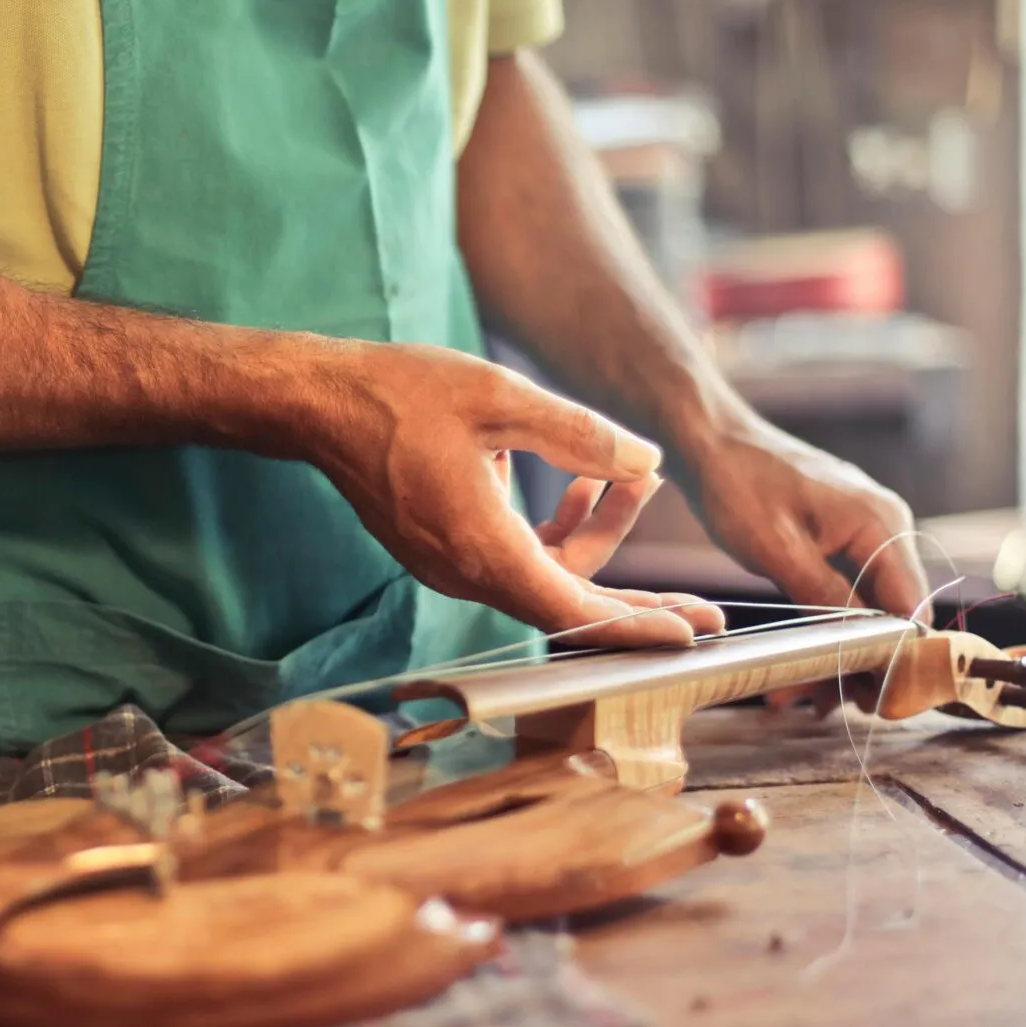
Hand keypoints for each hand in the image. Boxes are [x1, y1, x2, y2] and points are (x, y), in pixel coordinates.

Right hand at [308, 343, 724, 648]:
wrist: (321, 403)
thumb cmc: (400, 395)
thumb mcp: (501, 399)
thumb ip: (579, 434)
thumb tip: (647, 463)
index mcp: (482, 548)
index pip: (575, 611)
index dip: (639, 624)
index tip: (692, 631)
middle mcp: (466, 572)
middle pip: (569, 606)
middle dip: (639, 605)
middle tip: (704, 608)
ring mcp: (452, 565)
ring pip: (546, 577)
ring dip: (596, 537)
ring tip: (629, 480)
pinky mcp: (445, 548)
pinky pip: (517, 559)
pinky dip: (557, 532)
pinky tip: (575, 483)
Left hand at [683, 418, 930, 716]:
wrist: (710, 439)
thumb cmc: (738, 483)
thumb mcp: (777, 549)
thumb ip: (826, 596)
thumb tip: (866, 643)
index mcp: (881, 524)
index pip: (912, 608)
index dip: (899, 659)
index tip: (875, 703)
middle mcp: (885, 527)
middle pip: (894, 614)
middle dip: (863, 664)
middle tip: (824, 706)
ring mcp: (864, 533)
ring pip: (868, 609)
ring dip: (840, 653)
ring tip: (800, 698)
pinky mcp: (840, 539)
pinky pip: (847, 593)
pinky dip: (828, 628)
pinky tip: (802, 663)